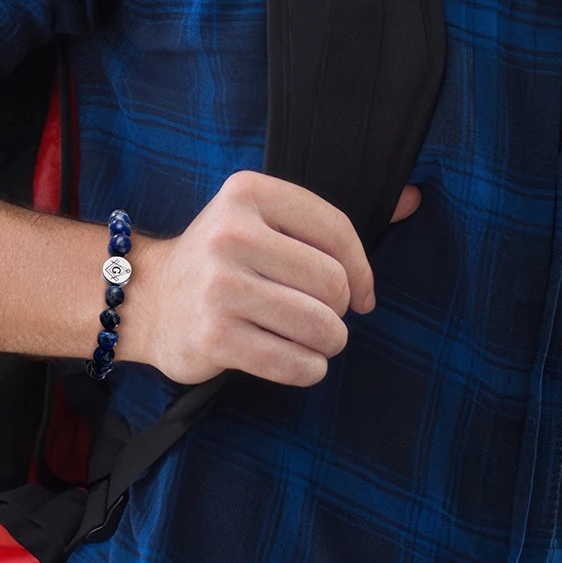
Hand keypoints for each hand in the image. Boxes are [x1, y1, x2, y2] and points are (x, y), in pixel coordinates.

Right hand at [132, 170, 422, 387]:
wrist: (147, 299)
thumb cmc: (222, 259)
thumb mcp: (263, 218)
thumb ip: (330, 218)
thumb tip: (414, 198)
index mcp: (248, 193)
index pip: (336, 229)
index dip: (361, 270)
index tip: (361, 294)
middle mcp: (232, 234)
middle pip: (332, 282)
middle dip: (339, 311)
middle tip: (323, 318)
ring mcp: (220, 286)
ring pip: (319, 326)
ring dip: (327, 344)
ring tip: (313, 341)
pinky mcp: (214, 336)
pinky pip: (293, 364)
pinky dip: (307, 370)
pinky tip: (298, 361)